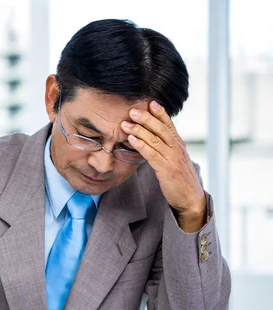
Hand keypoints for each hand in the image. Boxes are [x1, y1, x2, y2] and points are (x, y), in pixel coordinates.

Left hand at [121, 101, 206, 231]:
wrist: (191, 200)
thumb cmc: (180, 181)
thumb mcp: (175, 161)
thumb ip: (166, 150)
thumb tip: (152, 141)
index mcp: (179, 146)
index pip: (169, 125)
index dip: (160, 113)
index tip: (150, 102)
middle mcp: (177, 149)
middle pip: (161, 129)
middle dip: (146, 118)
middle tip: (133, 110)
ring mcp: (173, 158)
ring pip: (155, 139)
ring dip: (139, 130)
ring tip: (126, 123)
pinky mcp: (167, 169)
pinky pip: (152, 154)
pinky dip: (141, 145)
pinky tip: (132, 139)